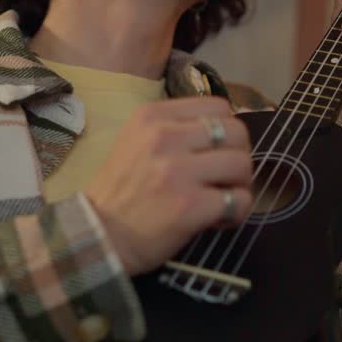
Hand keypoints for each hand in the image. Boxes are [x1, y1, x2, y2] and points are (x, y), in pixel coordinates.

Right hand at [85, 97, 252, 275]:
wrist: (99, 235)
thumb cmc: (120, 192)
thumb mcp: (136, 142)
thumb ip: (175, 130)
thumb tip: (226, 129)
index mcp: (152, 116)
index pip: (218, 106)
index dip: (226, 130)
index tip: (216, 151)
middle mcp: (165, 137)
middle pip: (236, 132)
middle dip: (238, 156)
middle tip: (224, 177)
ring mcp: (178, 171)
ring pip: (242, 164)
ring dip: (240, 185)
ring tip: (222, 199)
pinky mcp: (191, 205)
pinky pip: (239, 200)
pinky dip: (237, 212)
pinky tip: (219, 219)